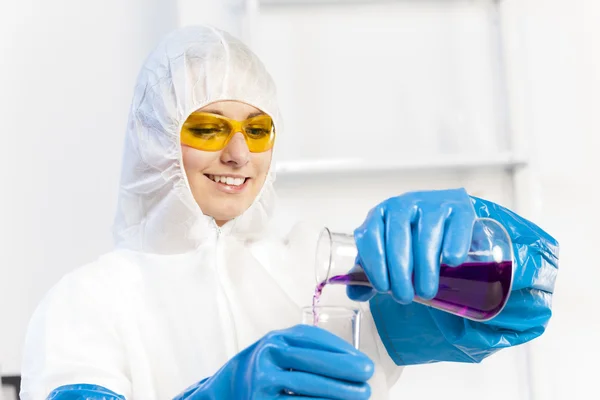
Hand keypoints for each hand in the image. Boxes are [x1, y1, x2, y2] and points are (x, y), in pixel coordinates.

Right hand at [175, 324, 373, 398]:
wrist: (229, 389)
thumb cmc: (265, 368)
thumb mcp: (279, 350)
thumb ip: (307, 348)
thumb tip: (351, 360)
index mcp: (275, 339)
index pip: (312, 339)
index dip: (340, 349)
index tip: (363, 359)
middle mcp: (267, 357)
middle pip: (312, 362)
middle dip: (345, 369)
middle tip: (368, 375)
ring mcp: (263, 383)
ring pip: (308, 388)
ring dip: (339, 392)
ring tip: (361, 394)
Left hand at [349, 188, 475, 303]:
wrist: (448, 221)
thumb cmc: (413, 239)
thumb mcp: (388, 254)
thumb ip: (371, 272)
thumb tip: (356, 293)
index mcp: (381, 214)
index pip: (370, 236)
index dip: (375, 264)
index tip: (383, 288)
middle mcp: (404, 203)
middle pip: (398, 238)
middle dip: (400, 272)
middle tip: (405, 297)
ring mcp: (433, 203)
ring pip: (426, 234)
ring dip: (425, 267)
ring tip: (426, 291)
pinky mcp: (460, 208)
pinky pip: (456, 227)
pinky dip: (454, 246)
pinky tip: (451, 262)